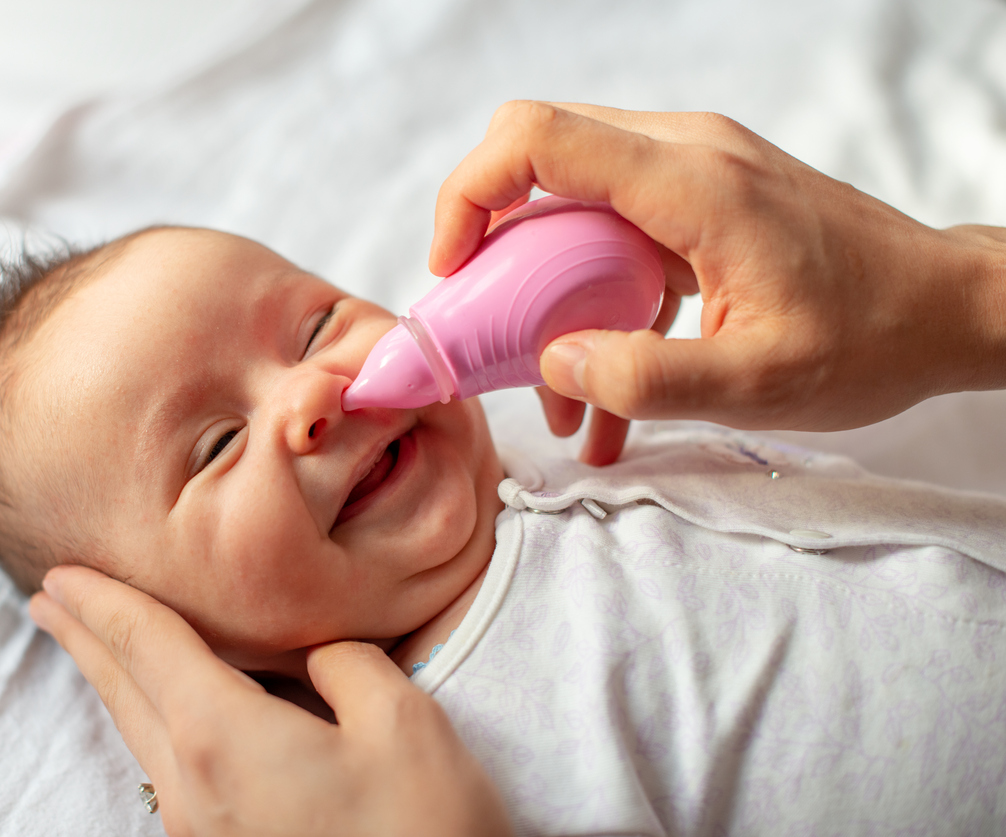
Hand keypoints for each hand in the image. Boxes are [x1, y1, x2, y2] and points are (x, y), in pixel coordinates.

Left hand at [29, 565, 511, 836]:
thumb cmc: (422, 831)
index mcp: (223, 737)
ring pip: (137, 733)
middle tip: (50, 599)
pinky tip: (156, 712)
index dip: (103, 602)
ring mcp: (201, 829)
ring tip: (87, 644)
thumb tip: (318, 652)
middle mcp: (194, 787)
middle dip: (83, 638)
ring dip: (109, 679)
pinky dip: (145, 718)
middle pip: (121, 692)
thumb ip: (345, 662)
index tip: (62, 574)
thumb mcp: (401, 722)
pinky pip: (166, 767)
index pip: (146, 646)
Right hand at [432, 101, 1005, 462]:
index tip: (456, 272)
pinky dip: (589, 291)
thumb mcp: (756, 382)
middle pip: (540, 157)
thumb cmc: (869, 338)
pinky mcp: (700, 198)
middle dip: (496, 246)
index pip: (538, 140)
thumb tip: (553, 365)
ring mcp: (693, 169)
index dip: (470, 195)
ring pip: (572, 198)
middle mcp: (685, 152)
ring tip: (559, 388)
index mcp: (691, 183)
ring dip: (545, 283)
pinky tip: (605, 376)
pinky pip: (614, 226)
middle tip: (492, 329)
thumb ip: (644, 379)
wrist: (944, 309)